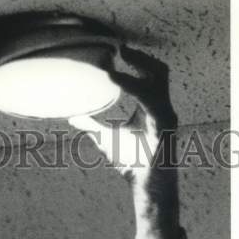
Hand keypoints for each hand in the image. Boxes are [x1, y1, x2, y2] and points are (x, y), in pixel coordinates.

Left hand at [71, 45, 180, 238]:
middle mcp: (162, 109)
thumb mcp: (107, 141)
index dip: (137, 61)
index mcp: (152, 109)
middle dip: (141, 58)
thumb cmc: (132, 166)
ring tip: (116, 63)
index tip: (118, 50)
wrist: (147, 190)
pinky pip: (151, 101)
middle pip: (159, 72)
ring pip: (158, 81)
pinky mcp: (163, 128)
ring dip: (137, 69)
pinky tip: (116, 81)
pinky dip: (134, 88)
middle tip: (120, 48)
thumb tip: (73, 117)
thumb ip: (93, 126)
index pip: (151, 76)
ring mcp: (165, 118)